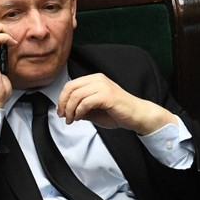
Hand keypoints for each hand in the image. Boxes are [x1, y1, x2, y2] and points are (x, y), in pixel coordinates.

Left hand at [57, 73, 175, 134]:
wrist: (137, 115)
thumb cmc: (117, 113)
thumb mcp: (94, 110)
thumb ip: (81, 107)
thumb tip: (66, 111)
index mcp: (94, 79)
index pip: (70, 85)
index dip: (62, 98)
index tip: (61, 111)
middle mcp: (98, 79)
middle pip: (70, 88)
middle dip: (63, 104)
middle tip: (63, 116)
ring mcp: (103, 86)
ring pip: (76, 95)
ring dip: (70, 110)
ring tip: (71, 120)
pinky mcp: (107, 95)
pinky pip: (85, 102)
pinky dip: (79, 112)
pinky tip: (79, 118)